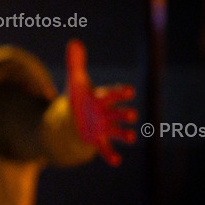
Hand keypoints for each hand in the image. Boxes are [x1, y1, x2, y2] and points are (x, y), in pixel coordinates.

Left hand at [66, 39, 136, 166]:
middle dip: (124, 114)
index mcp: (102, 99)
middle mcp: (108, 114)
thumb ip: (76, 64)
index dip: (120, 93)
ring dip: (124, 134)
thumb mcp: (75, 83)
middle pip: (118, 114)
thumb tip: (74, 42)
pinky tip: (116, 162)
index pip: (113, 94)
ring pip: (117, 132)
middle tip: (130, 115)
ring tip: (131, 138)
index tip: (129, 91)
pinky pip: (106, 149)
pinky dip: (110, 155)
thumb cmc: (80, 100)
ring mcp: (104, 129)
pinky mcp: (98, 141)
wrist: (76, 121)